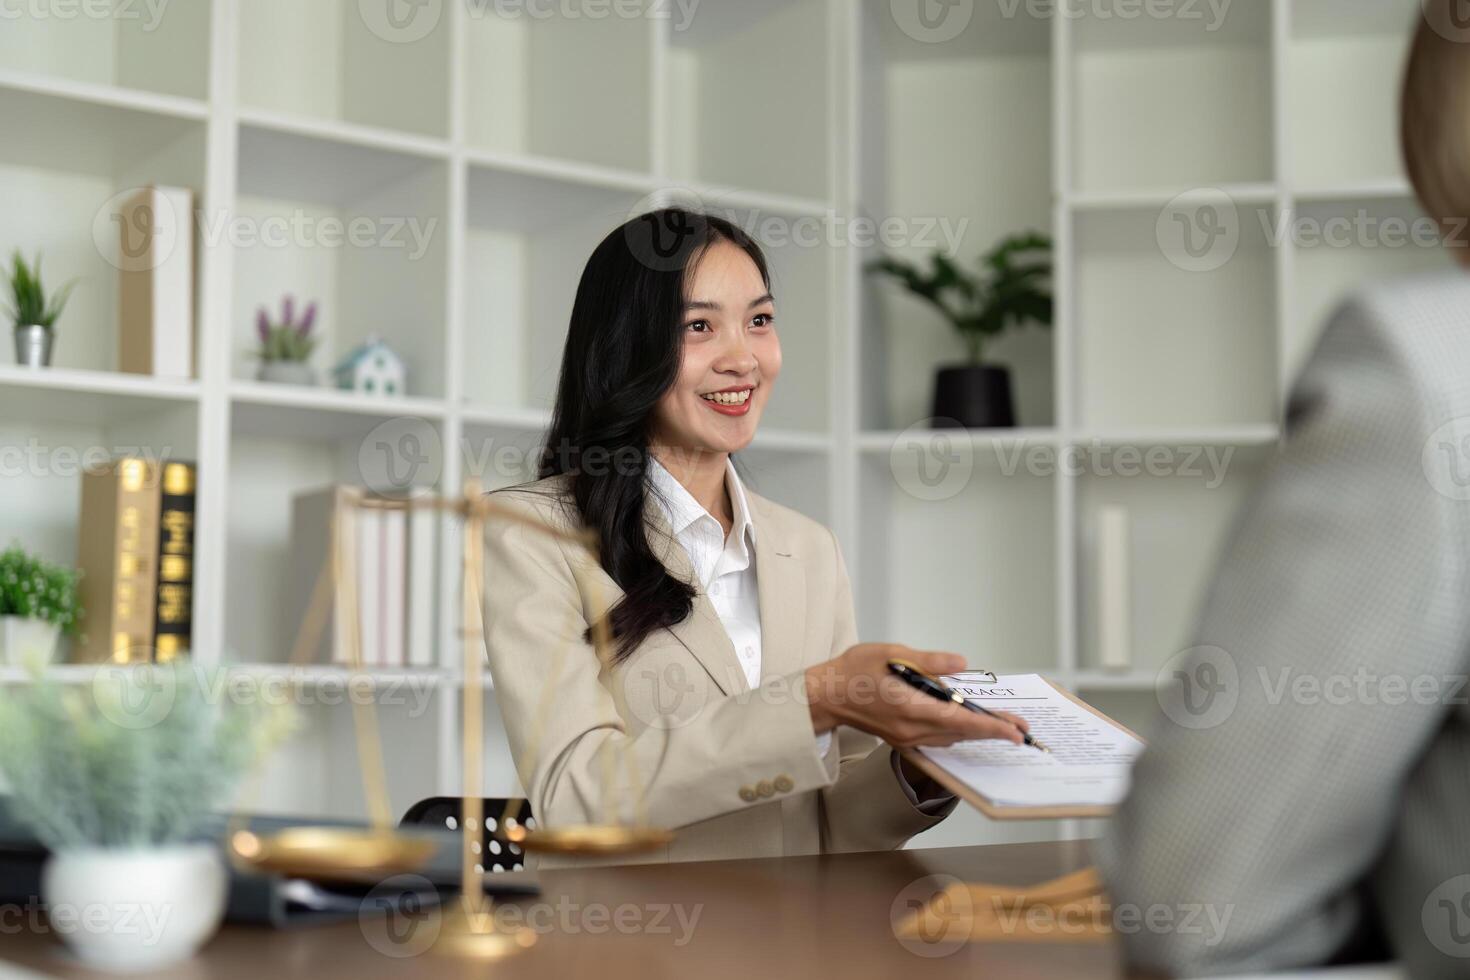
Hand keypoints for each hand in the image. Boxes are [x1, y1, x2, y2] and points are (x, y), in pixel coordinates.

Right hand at [803, 643, 1029, 748]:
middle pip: (960, 734)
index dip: (989, 727)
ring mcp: (906, 737)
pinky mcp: (903, 738)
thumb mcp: (892, 654)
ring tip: (1000, 724)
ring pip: (951, 738)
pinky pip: (938, 738)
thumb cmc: (854, 671)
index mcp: (909, 707)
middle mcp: (910, 729)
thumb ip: (929, 661)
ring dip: (976, 732)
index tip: (1013, 731)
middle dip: (992, 731)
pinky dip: (957, 732)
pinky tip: (966, 723)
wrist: (827, 694)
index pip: (958, 721)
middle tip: (1020, 729)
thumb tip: (960, 665)